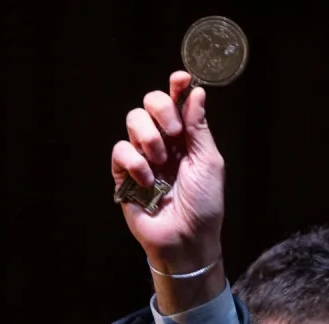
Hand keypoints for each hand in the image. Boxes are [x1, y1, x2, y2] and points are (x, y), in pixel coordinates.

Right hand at [113, 71, 226, 298]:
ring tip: (160, 161)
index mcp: (185, 138)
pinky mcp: (123, 174)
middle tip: (174, 133)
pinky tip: (147, 181)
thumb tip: (196, 92)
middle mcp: (162, 142)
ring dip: (148, 137)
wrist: (186, 240)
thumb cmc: (204, 206)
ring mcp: (141, 157)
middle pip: (150, 102)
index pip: (177, 102)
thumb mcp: (209, 163)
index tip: (181, 78)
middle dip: (161, 109)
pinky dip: (134, 162)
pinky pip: (120, 150)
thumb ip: (199, 128)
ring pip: (132, 120)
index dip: (177, 87)